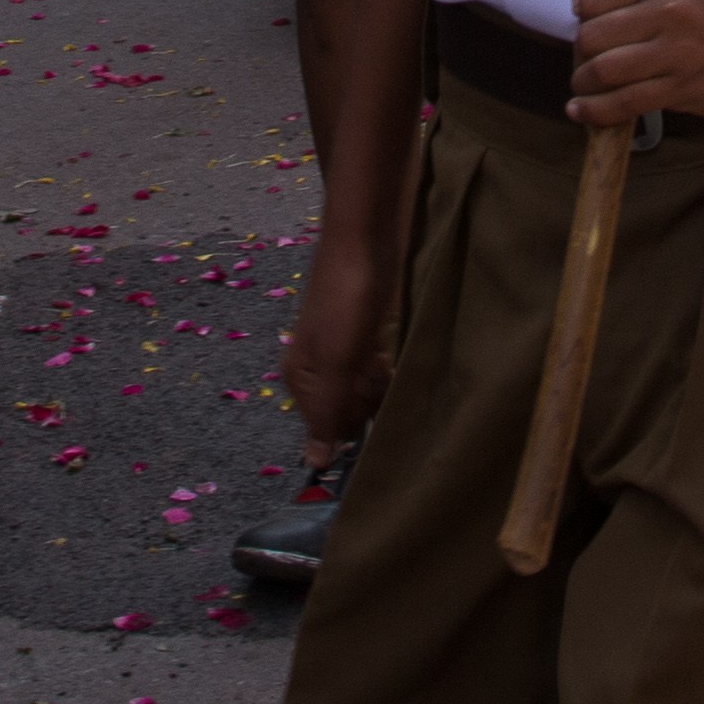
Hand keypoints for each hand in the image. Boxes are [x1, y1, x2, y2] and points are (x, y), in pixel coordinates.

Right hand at [281, 237, 396, 451]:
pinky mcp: (370, 330)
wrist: (368, 236)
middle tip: (382, 376)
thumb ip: (327, 413)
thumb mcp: (335, 362)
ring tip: (393, 362)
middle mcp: (319, 366)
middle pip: (350, 408)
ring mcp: (345, 347)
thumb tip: (315, 466)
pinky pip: (382, 365)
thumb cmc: (348, 300)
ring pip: (369, 388)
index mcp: (301, 376)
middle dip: (371, 403)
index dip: (353, 426)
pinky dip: (393, 367)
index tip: (373, 412)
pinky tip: (403, 356)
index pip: (328, 427)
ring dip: (386, 385)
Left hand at [562, 0, 703, 125]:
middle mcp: (672, 9)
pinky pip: (625, 102)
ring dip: (583, 81)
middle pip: (591, 34)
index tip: (589, 19)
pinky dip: (594, 110)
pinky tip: (580, 110)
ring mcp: (679, 51)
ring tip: (585, 84)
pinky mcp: (682, 87)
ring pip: (603, 70)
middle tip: (589, 56)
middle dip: (580, 50)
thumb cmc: (695, 10)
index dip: (582, 11)